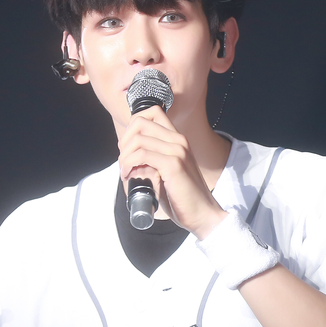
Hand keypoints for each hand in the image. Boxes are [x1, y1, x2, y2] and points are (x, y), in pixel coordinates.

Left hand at [118, 106, 227, 238]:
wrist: (202, 214)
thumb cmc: (181, 197)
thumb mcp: (165, 171)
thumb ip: (151, 159)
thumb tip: (127, 157)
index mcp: (177, 139)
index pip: (152, 112)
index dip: (132, 126)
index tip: (127, 147)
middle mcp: (178, 140)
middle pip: (140, 121)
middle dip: (124, 140)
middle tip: (123, 161)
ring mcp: (177, 151)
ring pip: (138, 139)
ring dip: (124, 155)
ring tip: (125, 171)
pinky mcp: (173, 165)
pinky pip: (142, 155)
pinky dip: (128, 164)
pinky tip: (128, 175)